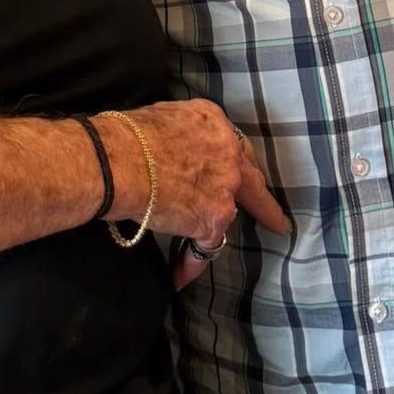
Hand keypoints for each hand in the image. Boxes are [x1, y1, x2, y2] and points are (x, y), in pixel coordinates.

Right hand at [95, 100, 288, 283]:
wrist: (118, 161)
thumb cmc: (126, 137)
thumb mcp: (164, 118)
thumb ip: (181, 134)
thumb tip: (169, 147)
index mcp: (214, 123)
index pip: (230, 146)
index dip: (234, 163)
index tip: (242, 172)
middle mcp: (228, 153)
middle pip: (250, 179)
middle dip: (260, 201)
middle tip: (275, 219)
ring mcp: (225, 187)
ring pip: (230, 214)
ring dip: (218, 229)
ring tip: (210, 243)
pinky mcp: (213, 218)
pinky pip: (207, 246)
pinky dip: (191, 262)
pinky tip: (180, 276)